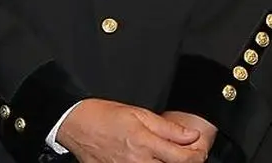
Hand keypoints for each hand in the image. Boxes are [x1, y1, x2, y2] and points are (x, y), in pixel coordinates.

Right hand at [56, 99, 207, 162]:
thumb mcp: (137, 113)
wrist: (74, 124)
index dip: (196, 155)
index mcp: (144, 143)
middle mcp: (138, 162)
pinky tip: (149, 160)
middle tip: (183, 154)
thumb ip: (167, 127)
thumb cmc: (103, 115)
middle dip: (184, 162)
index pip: (183, 158)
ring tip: (164, 157)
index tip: (197, 150)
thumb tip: (191, 136)